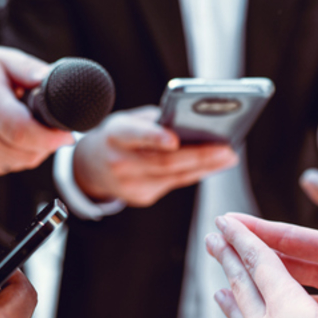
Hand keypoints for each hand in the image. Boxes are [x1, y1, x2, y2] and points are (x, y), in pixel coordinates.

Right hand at [0, 43, 74, 174]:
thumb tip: (57, 81)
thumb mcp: (2, 59)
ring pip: (20, 163)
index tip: (67, 134)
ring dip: (32, 150)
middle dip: (45, 143)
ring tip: (25, 126)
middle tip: (47, 125)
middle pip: (25, 152)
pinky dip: (16, 155)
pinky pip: (7, 167)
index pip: (21, 132)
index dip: (50, 138)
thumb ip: (31, 70)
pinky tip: (9, 136)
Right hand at [73, 106, 238, 206]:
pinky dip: (194, 174)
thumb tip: (193, 123)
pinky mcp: (141, 197)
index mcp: (115, 136)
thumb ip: (154, 121)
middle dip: (199, 156)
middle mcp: (120, 162)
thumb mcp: (128, 120)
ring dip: (205, 167)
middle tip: (226, 149)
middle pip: (165, 162)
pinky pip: (173, 184)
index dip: (154, 138)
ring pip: (174, 176)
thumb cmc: (116, 136)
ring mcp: (130, 185)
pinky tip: (211, 166)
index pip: (135, 135)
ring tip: (228, 157)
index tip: (174, 139)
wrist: (90, 166)